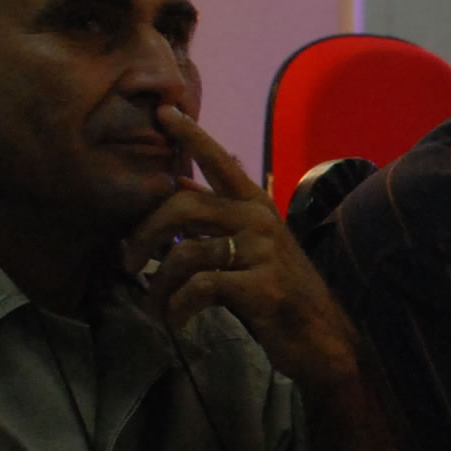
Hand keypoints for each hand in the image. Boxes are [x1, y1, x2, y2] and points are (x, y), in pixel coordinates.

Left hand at [121, 106, 360, 386]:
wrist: (322, 339)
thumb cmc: (279, 293)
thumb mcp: (250, 247)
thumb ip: (216, 217)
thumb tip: (175, 185)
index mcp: (255, 205)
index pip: (218, 160)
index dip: (190, 135)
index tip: (162, 111)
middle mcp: (258, 220)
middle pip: (182, 206)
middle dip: (144, 234)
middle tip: (128, 262)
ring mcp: (262, 252)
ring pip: (185, 252)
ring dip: (158, 285)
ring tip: (154, 305)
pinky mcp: (260, 286)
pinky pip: (200, 288)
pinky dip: (177, 307)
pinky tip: (176, 321)